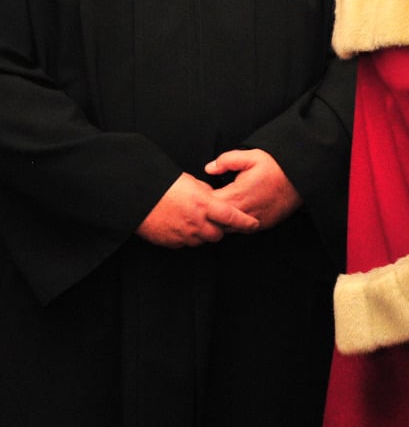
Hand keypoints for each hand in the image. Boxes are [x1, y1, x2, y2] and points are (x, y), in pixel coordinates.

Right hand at [136, 172, 258, 247]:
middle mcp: (197, 222)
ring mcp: (183, 234)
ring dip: (203, 233)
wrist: (136, 197)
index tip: (254, 225)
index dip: (246, 223)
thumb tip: (214, 198)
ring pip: (202, 240)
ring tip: (193, 219)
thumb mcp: (191, 183)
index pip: (233, 217)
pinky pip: (186, 243)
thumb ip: (207, 193)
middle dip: (220, 229)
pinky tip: (179, 224)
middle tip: (215, 220)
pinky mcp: (172, 242)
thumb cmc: (163, 186)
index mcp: (204, 204)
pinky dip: (187, 236)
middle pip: (219, 234)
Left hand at [207, 149, 301, 230]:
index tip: (201, 192)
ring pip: (227, 229)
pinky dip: (235, 223)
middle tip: (207, 202)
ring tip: (221, 207)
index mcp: (236, 195)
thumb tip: (209, 169)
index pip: (207, 206)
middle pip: (214, 221)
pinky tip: (236, 211)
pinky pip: (241, 230)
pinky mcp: (262, 225)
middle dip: (208, 213)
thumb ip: (226, 160)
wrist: (302, 179)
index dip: (201, 200)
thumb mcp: (251, 156)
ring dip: (221, 220)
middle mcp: (243, 212)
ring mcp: (253, 221)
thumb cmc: (277, 167)